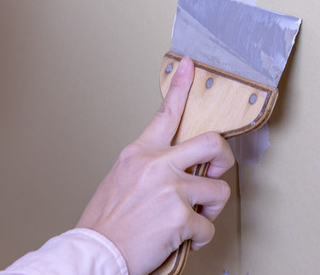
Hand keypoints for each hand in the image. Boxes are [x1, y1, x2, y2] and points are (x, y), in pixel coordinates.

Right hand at [76, 56, 235, 274]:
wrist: (94, 253)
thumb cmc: (105, 223)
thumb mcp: (120, 179)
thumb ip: (148, 167)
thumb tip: (174, 169)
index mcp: (139, 154)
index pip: (165, 113)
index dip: (180, 86)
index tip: (189, 66)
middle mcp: (157, 165)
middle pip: (211, 143)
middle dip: (224, 158)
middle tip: (217, 172)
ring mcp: (171, 190)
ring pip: (218, 189)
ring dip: (211, 208)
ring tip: (194, 218)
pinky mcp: (180, 217)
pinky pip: (208, 227)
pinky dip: (200, 239)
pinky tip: (183, 240)